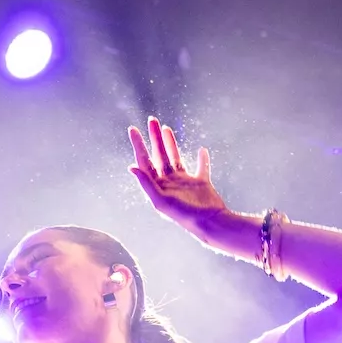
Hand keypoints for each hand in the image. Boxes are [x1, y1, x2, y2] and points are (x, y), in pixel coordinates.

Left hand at [127, 116, 228, 237]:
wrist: (209, 223)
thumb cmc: (184, 215)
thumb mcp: (161, 201)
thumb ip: (147, 184)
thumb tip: (132, 167)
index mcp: (158, 186)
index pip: (145, 161)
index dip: (138, 145)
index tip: (133, 129)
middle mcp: (169, 182)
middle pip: (159, 155)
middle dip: (154, 138)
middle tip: (152, 120)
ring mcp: (185, 182)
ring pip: (176, 158)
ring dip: (170, 143)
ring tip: (166, 128)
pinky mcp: (201, 183)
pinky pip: (201, 167)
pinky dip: (202, 159)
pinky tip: (201, 149)